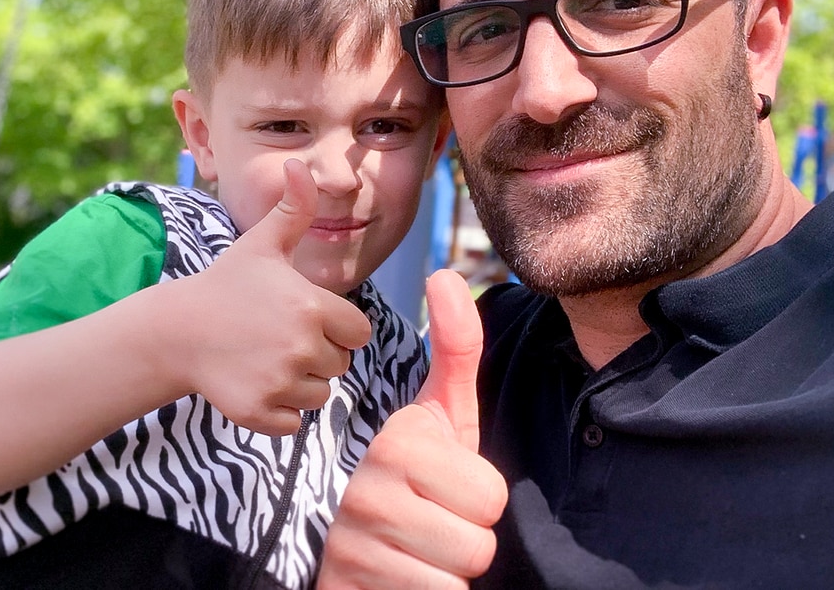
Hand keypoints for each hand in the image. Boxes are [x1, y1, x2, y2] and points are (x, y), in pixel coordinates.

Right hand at [173, 159, 371, 435]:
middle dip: (318, 355)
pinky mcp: (259, 412)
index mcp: (312, 307)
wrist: (176, 330)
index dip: (336, 326)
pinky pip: (294, 424)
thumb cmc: (226, 284)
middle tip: (278, 338)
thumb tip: (300, 164)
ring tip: (265, 359)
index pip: (358, 332)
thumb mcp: (262, 245)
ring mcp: (280, 382)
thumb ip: (293, 210)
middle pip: (340, 365)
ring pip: (320, 395)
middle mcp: (301, 346)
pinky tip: (254, 383)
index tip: (304, 318)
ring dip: (300, 384)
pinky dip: (278, 411)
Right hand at [318, 269, 507, 588]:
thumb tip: (447, 273)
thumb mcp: (437, 417)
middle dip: (463, 542)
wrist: (343, 555)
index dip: (476, 500)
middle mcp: (368, 491)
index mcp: (398, 442)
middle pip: (480, 541)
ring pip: (456, 580)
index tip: (438, 489)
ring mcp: (354, 547)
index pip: (491, 494)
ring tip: (412, 554)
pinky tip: (396, 582)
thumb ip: (454, 350)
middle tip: (428, 526)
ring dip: (442, 575)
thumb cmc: (408, 483)